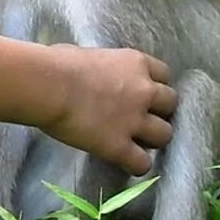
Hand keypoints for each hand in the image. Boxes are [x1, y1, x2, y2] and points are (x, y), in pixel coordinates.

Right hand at [40, 45, 177, 175]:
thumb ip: (102, 66)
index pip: (164, 74)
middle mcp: (143, 91)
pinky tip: (125, 162)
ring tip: (136, 141)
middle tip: (141, 116)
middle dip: (159, 111)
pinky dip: (136, 165)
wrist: (48, 86)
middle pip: (171, 104)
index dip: (154, 84)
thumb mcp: (87, 55)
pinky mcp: (120, 147)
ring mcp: (134, 121)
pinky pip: (142, 164)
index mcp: (134, 63)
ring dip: (152, 138)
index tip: (142, 90)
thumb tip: (92, 72)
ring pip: (165, 135)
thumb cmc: (57, 63)